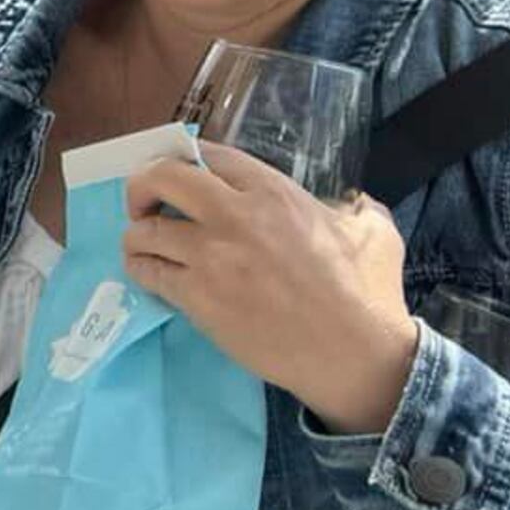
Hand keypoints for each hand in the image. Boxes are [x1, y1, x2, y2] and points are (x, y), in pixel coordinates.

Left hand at [121, 143, 419, 433]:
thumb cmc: (368, 294)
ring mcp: (211, 256)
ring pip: (144, 230)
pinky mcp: (197, 296)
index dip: (184, 161)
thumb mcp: (373, 231)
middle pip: (161, 177)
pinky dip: (141, 270)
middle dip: (143, 185)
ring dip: (137, 236)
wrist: (352, 354)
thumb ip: (353, 207)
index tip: (179, 177)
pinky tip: (149, 274)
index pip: (207, 154)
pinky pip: (148, 272)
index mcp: (273, 192)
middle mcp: (234, 214)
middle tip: (145, 204)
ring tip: (144, 246)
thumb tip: (349, 203)